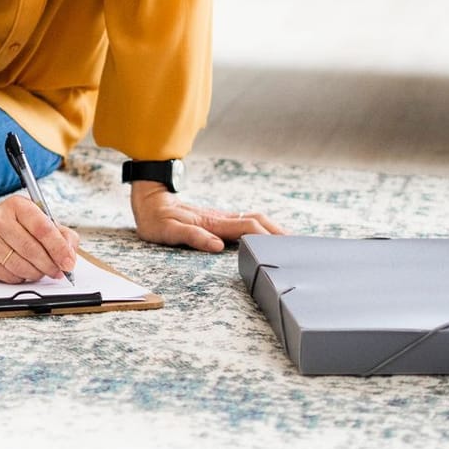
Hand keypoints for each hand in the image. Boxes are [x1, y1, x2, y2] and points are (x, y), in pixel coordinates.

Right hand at [0, 194, 79, 283]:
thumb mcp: (37, 218)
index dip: (59, 248)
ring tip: (40, 271)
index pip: (42, 228)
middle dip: (49, 265)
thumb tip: (70, 255)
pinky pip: (7, 276)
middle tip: (58, 271)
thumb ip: (60, 233)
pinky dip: (20, 277)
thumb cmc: (12, 223)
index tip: (68, 263)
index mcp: (18, 206)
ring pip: (19, 266)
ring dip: (36, 274)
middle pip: (31, 250)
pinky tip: (21, 270)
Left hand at [130, 182, 285, 252]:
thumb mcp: (168, 231)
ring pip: (255, 220)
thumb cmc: (157, 219)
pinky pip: (246, 222)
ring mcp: (222, 217)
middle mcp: (221, 218)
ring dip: (274, 230)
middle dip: (279, 234)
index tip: (283, 250)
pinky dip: (263, 228)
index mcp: (213, 223)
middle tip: (298, 248)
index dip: (267, 239)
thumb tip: (217, 246)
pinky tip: (270, 236)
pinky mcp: (219, 219)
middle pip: (258, 222)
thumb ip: (192, 236)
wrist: (150, 199)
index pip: (248, 229)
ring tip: (291, 243)